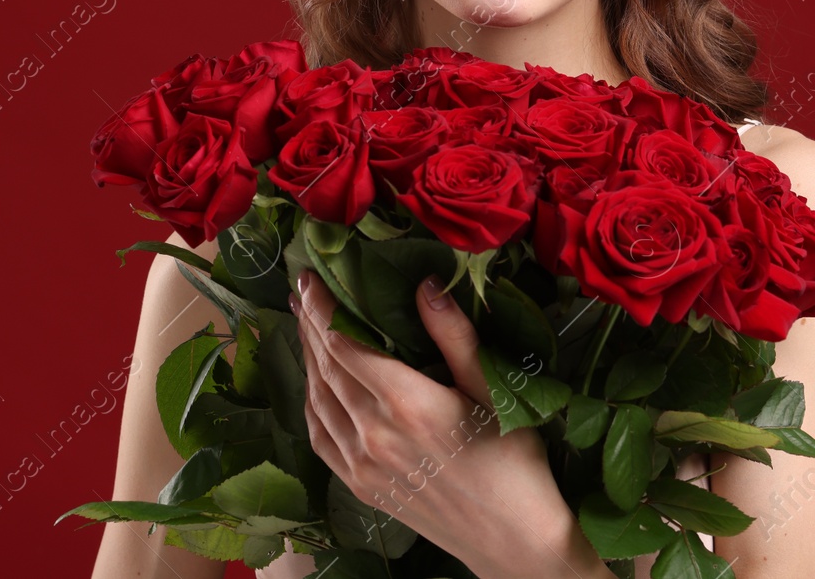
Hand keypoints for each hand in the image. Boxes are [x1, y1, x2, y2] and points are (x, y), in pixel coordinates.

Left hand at [291, 269, 609, 578]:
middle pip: (326, 366)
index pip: (344, 342)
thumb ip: (454, 335)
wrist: (512, 539)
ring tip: (304, 325)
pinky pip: (321, 437)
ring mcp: (362, 464)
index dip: (323, 307)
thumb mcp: (492, 390)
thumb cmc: (513, 460)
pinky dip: (311, 403)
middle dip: (310, 323)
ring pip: (318, 400)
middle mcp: (374, 432)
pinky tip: (314, 385)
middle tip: (301, 288)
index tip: (311, 276)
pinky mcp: (360, 486)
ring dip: (307, 359)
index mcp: (407, 402)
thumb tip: (425, 284)